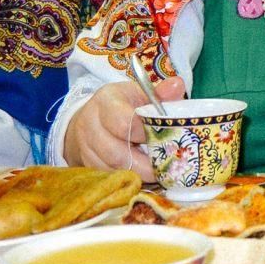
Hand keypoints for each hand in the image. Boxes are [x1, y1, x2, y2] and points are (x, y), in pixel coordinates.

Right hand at [61, 76, 184, 180]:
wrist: (92, 117)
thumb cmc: (123, 104)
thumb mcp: (140, 93)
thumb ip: (160, 94)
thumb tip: (178, 85)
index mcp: (105, 101)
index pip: (123, 122)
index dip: (145, 134)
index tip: (164, 139)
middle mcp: (90, 124)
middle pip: (116, 153)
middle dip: (144, 164)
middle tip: (166, 167)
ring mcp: (86, 147)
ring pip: (113, 169)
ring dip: (138, 174)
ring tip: (158, 173)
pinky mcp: (87, 164)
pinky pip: (109, 176)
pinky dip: (128, 178)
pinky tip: (144, 176)